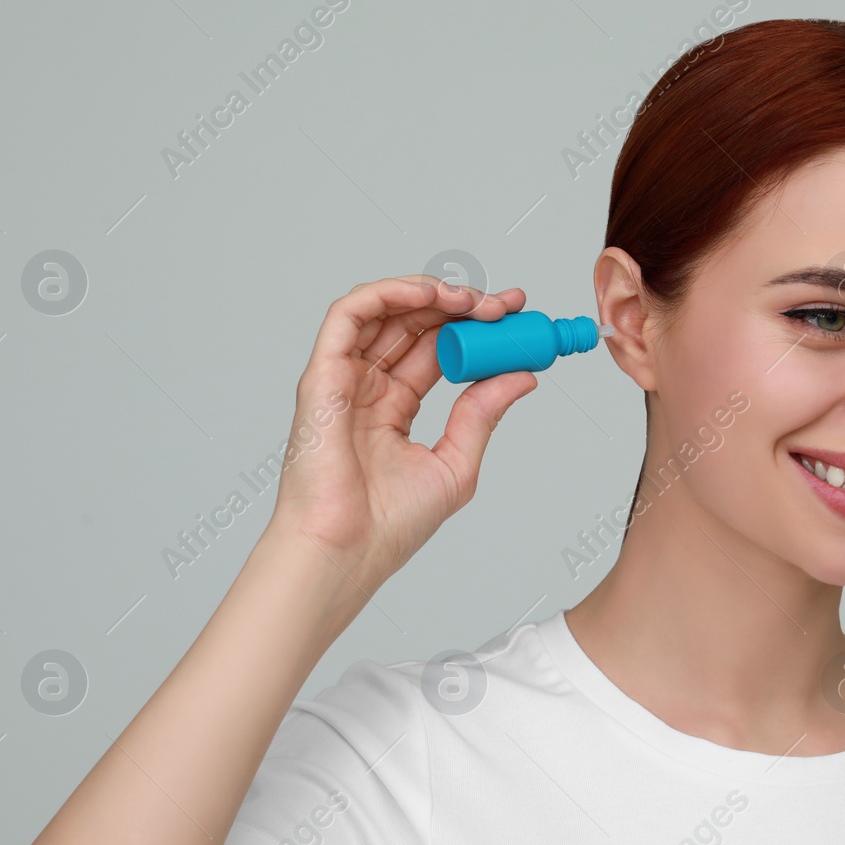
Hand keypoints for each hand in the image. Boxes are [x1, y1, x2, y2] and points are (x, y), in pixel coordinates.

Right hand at [263, 275, 537, 587]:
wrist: (347, 551)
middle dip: (461, 305)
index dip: (474, 329)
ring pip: (384, 311)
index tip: (515, 318)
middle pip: (415, 325)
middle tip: (504, 304)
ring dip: (430, 293)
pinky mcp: (322, 375)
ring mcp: (343, 379)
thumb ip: (483, 415)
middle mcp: (366, 388)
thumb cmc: (388, 525)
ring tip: (473, 299)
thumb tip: (521, 375)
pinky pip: (348, 315)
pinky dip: (388, 293)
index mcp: (393, 409)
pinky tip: (429, 293)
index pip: (437, 351)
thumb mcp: (455, 463)